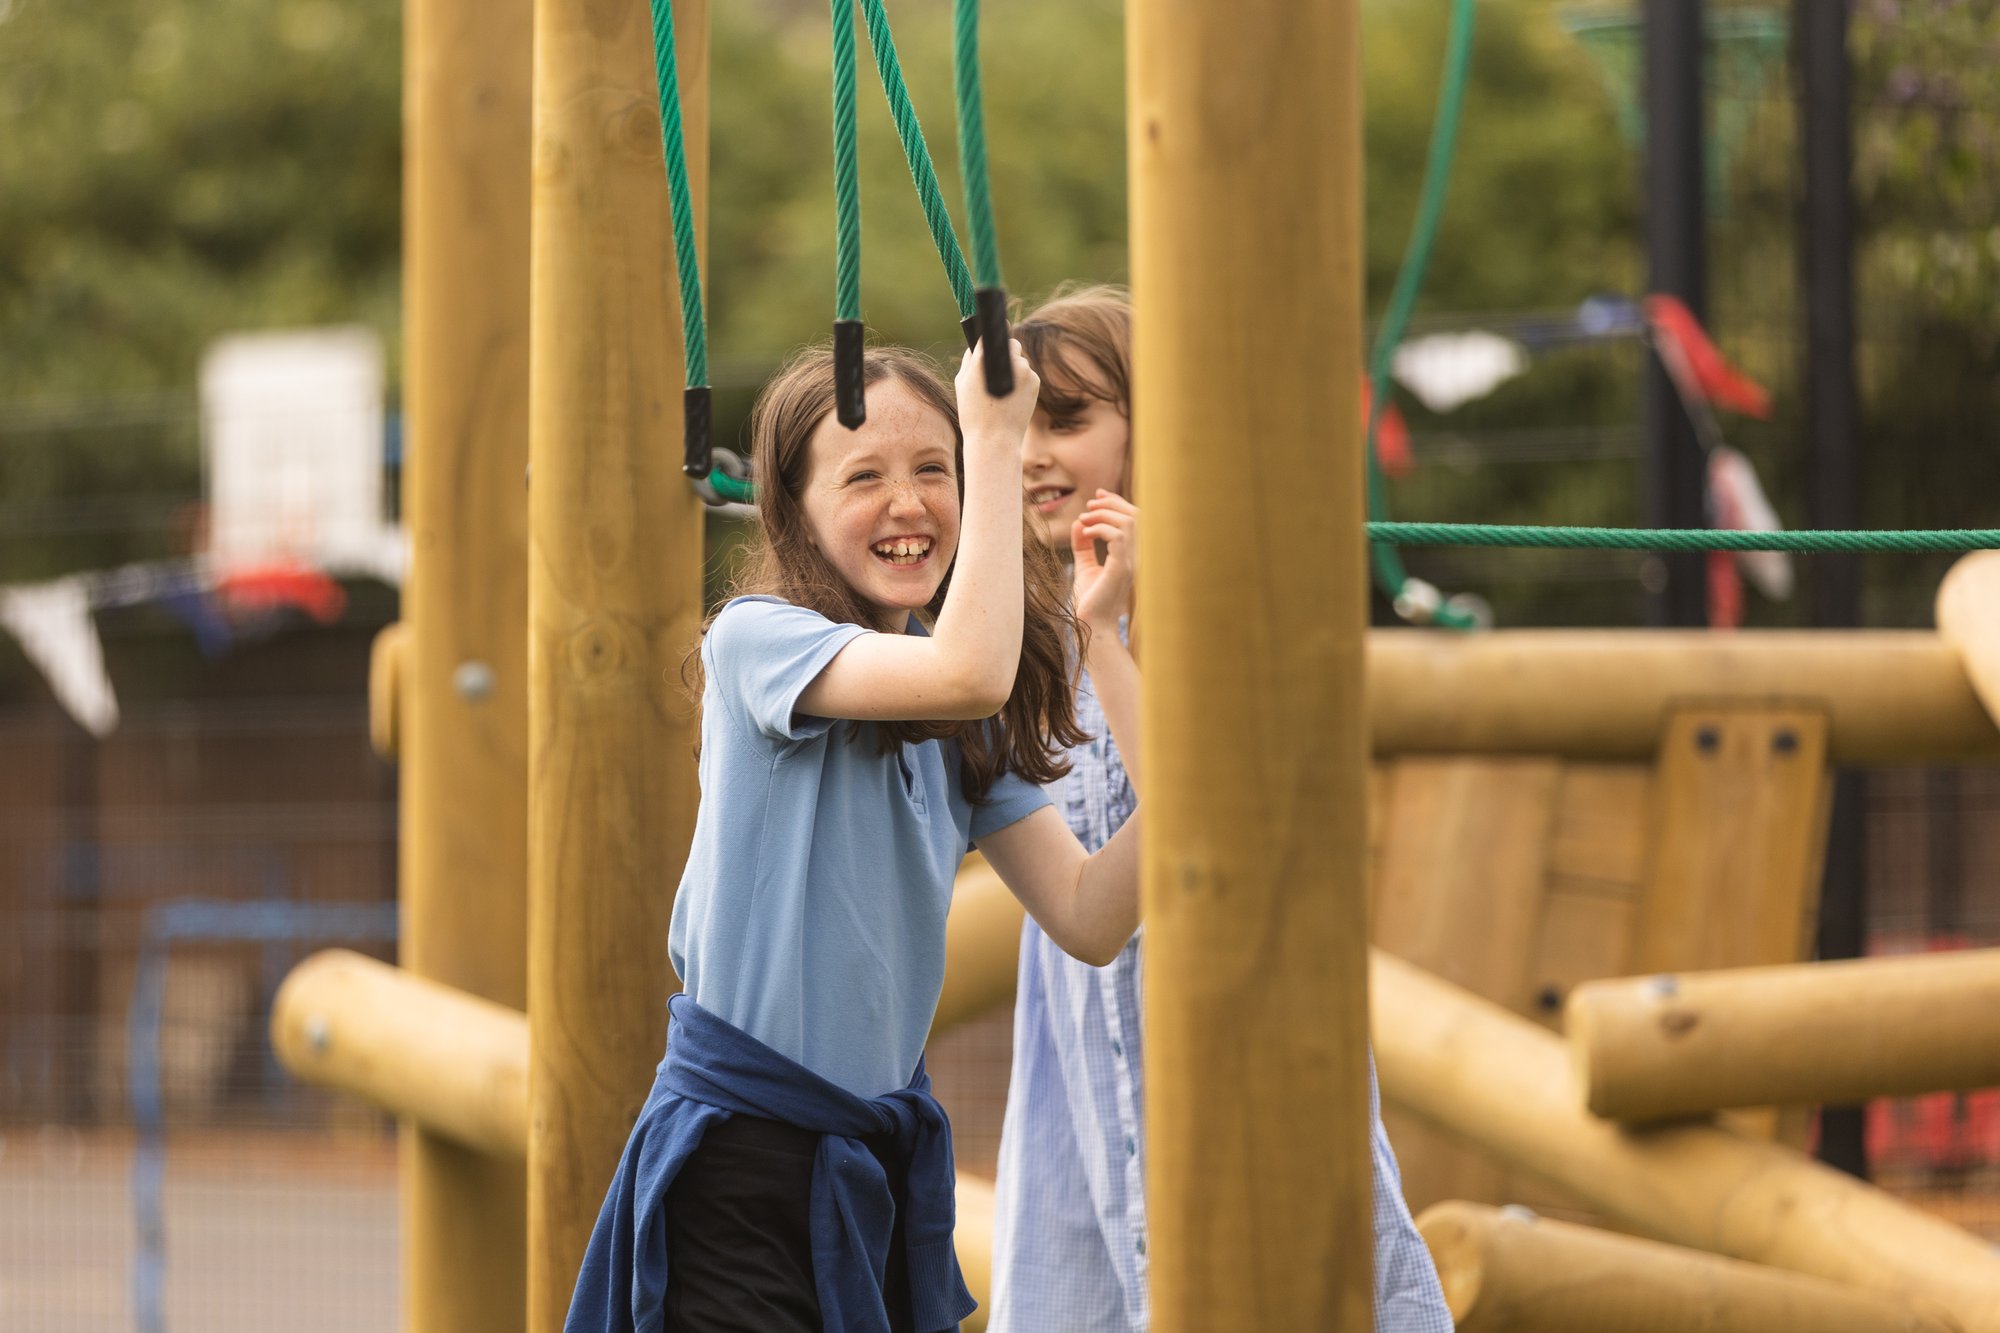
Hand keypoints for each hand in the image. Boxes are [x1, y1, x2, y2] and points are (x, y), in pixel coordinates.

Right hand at [956, 338, 1039, 449]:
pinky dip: (1022, 382)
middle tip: (997, 368)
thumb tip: (977, 346)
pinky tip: (1013, 396)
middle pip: (1011, 344)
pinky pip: (1028, 374)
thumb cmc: (973, 413)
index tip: (995, 333)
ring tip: (1003, 390)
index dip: (994, 335)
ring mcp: (1024, 370)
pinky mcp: (1035, 381)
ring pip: (1021, 361)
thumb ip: (970, 360)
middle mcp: (1008, 358)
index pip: (993, 334)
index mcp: (986, 357)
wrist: (994, 439)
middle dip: (1006, 353)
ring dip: (1015, 369)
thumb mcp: (962, 384)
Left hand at [1071, 490, 1137, 630]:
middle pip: (1136, 515)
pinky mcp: (1121, 568)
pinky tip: (1084, 533)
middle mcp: (1137, 556)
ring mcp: (1132, 562)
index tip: (1097, 496)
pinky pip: (1116, 536)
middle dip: (1112, 503)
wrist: (1091, 626)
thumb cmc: (1090, 602)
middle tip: (1089, 504)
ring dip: (1104, 514)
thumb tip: (1079, 522)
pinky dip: (1099, 529)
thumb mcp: (1085, 567)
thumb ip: (1083, 545)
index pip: (1134, 520)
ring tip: (1085, 518)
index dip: (1117, 503)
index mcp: (1132, 555)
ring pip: (1128, 522)